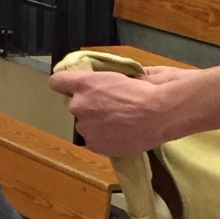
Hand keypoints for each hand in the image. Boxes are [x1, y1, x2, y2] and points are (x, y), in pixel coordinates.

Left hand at [50, 64, 187, 156]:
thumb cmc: (149, 88)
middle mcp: (78, 104)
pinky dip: (104, 139)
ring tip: (120, 124)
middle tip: (111, 107)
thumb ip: (106, 78)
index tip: (75, 86)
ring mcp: (85, 127)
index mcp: (84, 82)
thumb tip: (104, 82)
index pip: (57, 81)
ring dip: (96, 124)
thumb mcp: (126, 73)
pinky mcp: (94, 145)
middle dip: (89, 105)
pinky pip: (94, 140)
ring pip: (84, 124)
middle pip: (75, 104)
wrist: (162, 113)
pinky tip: (120, 135)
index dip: (66, 84)